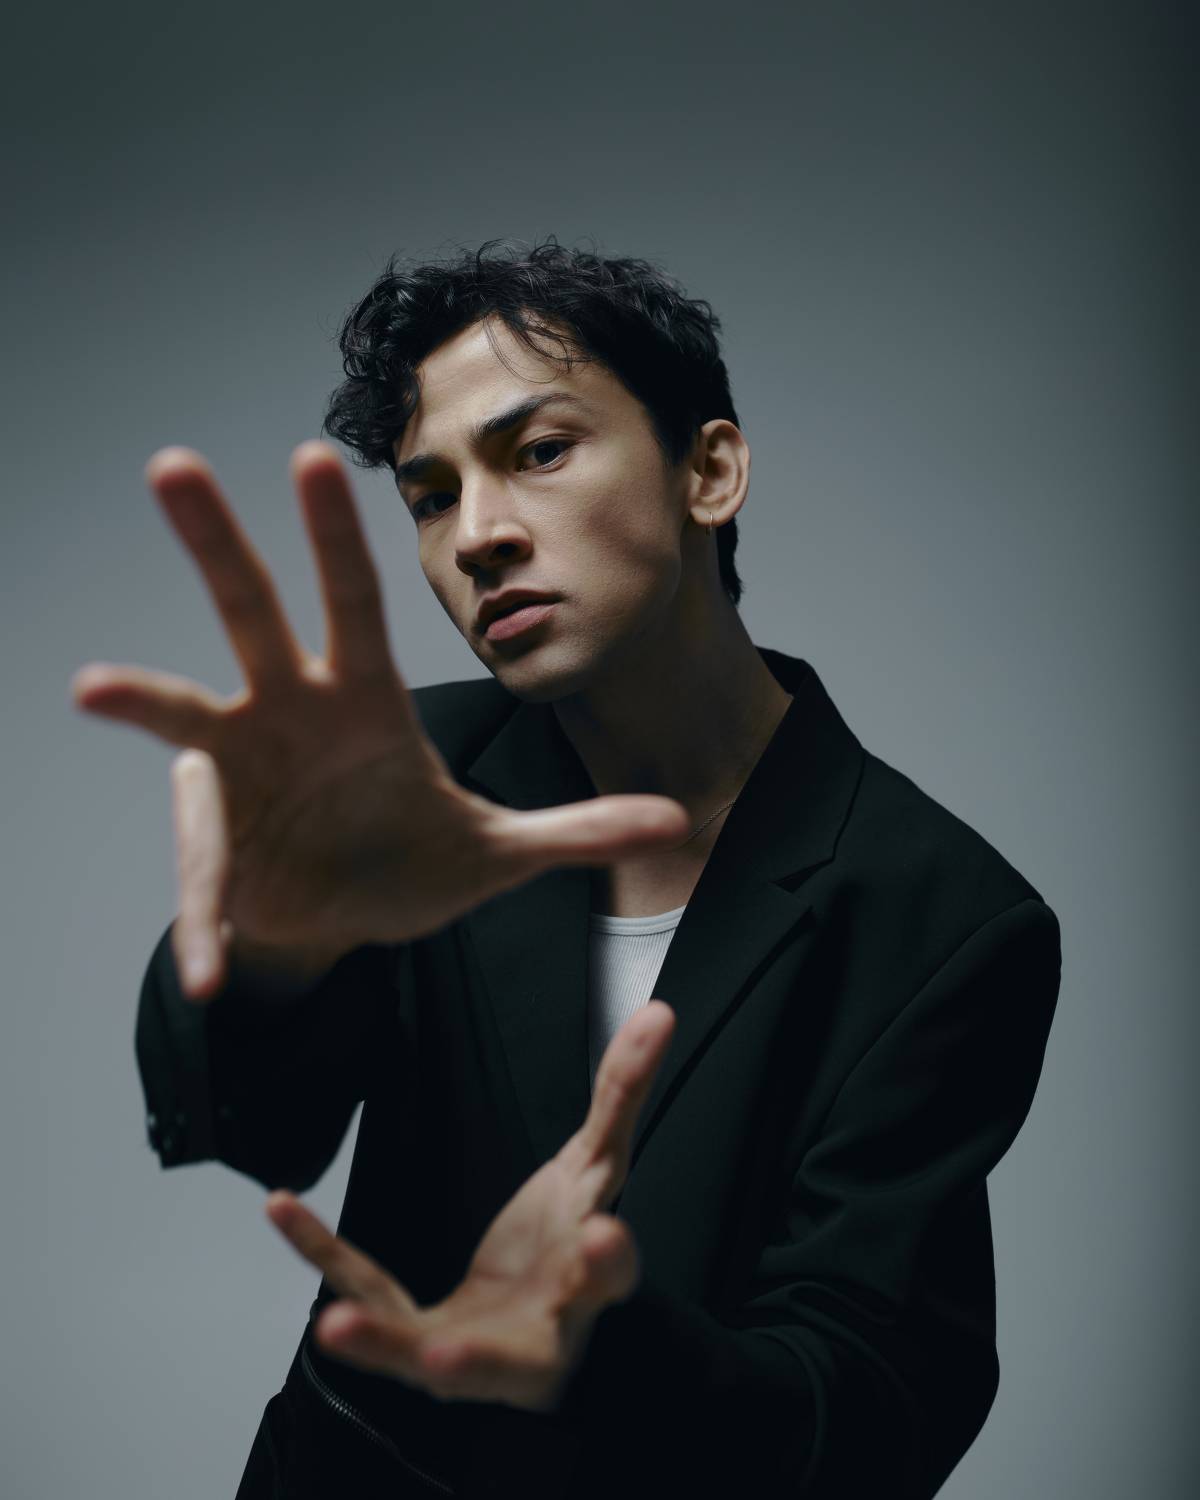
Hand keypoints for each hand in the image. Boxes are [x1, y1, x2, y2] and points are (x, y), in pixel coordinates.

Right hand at [71, 443, 688, 999]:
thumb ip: (580, 834)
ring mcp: (241, 772)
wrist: (343, 919)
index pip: (354, 603)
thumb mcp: (501, 854)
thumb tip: (680, 823)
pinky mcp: (215, 846)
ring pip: (185, 710)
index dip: (336, 536)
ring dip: (141, 696)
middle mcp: (292, 715)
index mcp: (366, 704)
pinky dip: (211, 927)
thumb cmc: (410, 862)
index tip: (309, 455)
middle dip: (217, 545)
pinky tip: (212, 970)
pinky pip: (203, 879)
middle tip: (173, 466)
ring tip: (90, 687)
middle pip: (251, 615)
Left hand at [266, 998, 675, 1412]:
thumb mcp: (599, 1167)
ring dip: (383, 1344)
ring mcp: (474, 1344)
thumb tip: (657, 1012)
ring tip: (335, 1330)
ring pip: (430, 1356)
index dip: (608, 1263)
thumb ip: (622, 1094)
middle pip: (515, 1356)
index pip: (611, 1278)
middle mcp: (539, 1330)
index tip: (602, 1238)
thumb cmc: (570, 1249)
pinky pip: (367, 1291)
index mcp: (594, 1282)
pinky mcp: (419, 1335)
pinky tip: (281, 1209)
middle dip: (483, 1360)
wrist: (540, 1328)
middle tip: (445, 1358)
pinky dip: (322, 1253)